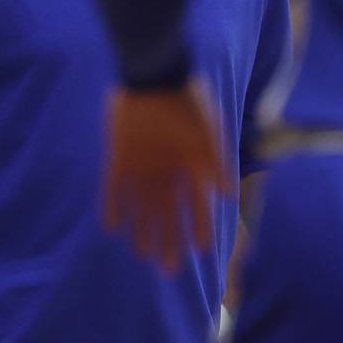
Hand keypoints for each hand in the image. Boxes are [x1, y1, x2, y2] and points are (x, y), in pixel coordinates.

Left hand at [103, 83, 224, 271]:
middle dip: (170, 238)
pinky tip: (112, 227)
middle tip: (170, 268)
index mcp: (189, 166)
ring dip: (142, 228)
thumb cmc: (185, 103)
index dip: (199, 226)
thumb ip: (215, 162)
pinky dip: (112, 206)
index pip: (196, 204)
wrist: (152, 75)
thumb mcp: (206, 133)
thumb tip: (230, 193)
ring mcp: (141, 165)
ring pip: (141, 205)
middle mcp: (165, 170)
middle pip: (168, 212)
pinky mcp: (119, 157)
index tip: (203, 250)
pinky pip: (113, 187)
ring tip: (142, 254)